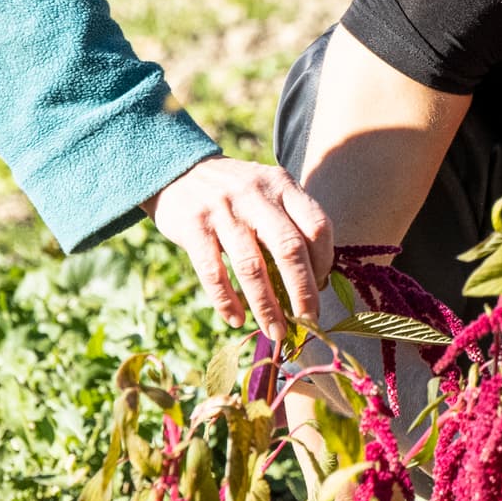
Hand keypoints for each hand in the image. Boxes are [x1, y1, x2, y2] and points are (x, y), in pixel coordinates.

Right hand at [151, 155, 334, 341]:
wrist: (177, 169)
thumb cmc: (236, 192)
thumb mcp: (268, 192)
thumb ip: (291, 224)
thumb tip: (316, 282)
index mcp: (282, 185)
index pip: (317, 226)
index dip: (324, 262)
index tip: (320, 287)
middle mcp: (256, 195)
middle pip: (289, 249)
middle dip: (302, 292)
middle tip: (308, 322)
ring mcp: (223, 210)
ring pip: (252, 267)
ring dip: (267, 306)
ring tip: (275, 331)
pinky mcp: (193, 227)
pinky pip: (213, 272)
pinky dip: (226, 301)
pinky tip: (236, 320)